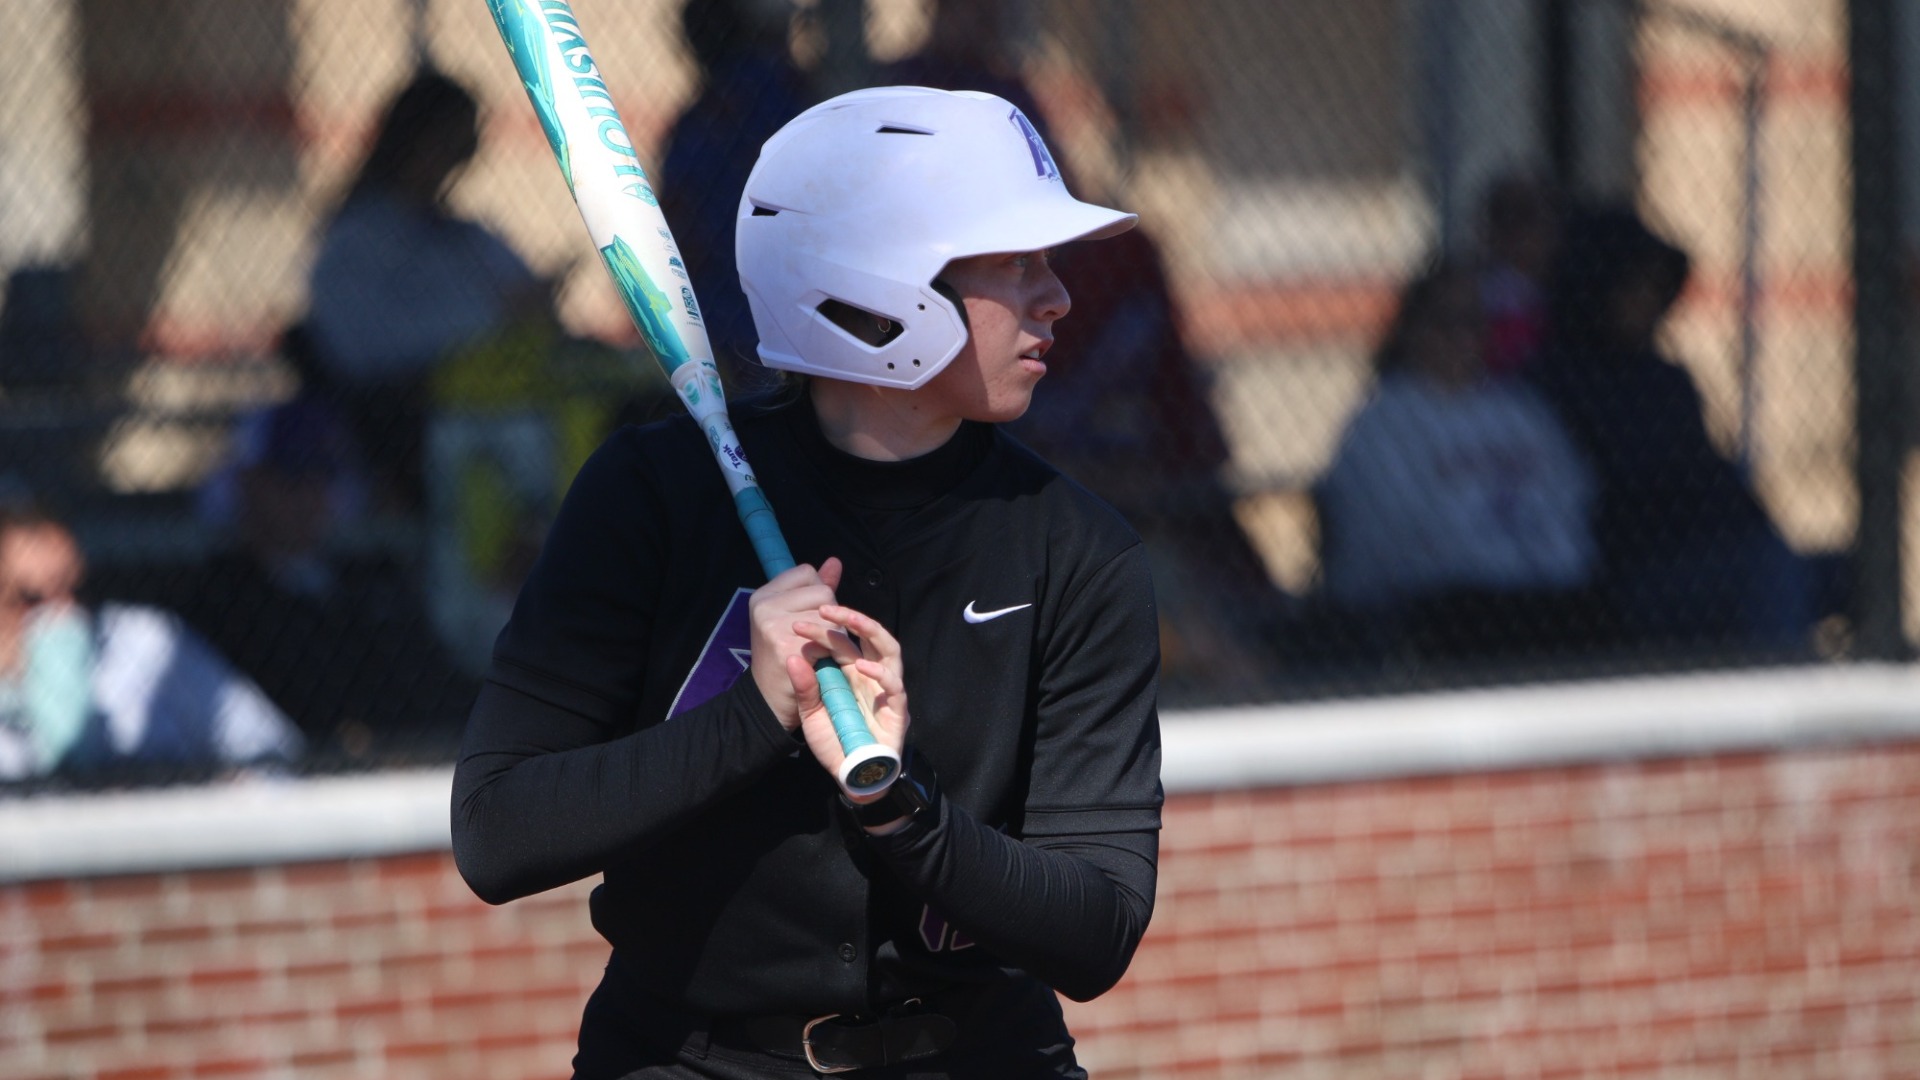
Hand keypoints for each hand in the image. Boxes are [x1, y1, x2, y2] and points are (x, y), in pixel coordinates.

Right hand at [747, 557, 843, 728]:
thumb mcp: (793, 617)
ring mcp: (774, 626)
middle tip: (813, 639)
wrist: (769, 702)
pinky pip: (831, 638)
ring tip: (817, 651)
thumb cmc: (784, 658)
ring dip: (834, 635)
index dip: (817, 595)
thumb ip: (815, 588)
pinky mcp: (788, 648)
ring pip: (831, 615)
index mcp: (763, 595)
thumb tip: (835, 562)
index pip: (807, 573)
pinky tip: (820, 663)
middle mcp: (764, 606)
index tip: (807, 617)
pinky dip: (833, 652)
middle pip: (824, 593)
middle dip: (829, 616)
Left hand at [786, 603, 909, 787]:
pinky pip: (894, 685)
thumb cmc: (835, 742)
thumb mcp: (811, 714)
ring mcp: (886, 689)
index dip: (821, 629)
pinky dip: (880, 673)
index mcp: (850, 671)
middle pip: (868, 635)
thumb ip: (804, 688)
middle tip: (825, 607)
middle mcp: (870, 674)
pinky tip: (861, 666)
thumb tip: (792, 656)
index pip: (839, 641)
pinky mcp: (898, 709)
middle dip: (849, 617)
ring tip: (850, 619)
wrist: (852, 774)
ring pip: (889, 649)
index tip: (797, 625)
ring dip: (871, 630)